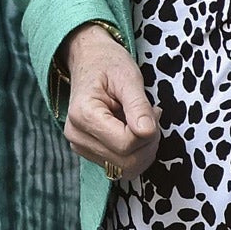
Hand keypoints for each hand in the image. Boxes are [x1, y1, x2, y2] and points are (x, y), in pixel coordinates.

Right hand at [63, 22, 160, 180]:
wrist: (89, 60)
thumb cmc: (108, 64)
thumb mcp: (128, 77)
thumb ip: (138, 106)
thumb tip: (147, 132)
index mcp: (82, 115)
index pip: (125, 144)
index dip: (148, 132)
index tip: (153, 110)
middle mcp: (76, 136)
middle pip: (126, 162)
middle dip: (148, 143)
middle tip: (151, 116)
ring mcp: (80, 146)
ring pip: (125, 169)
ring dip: (144, 150)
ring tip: (142, 122)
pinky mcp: (89, 151)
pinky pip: (121, 166)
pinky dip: (136, 153)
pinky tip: (134, 131)